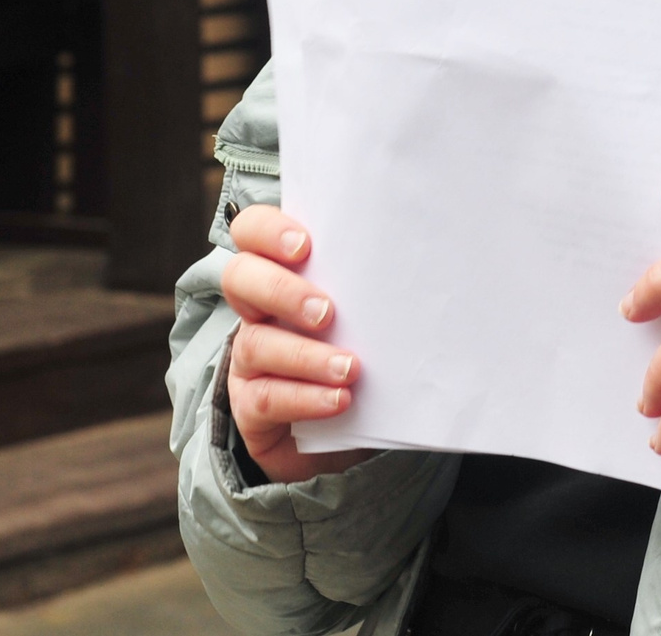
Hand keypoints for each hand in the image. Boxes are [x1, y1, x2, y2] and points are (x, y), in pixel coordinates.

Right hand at [220, 205, 371, 483]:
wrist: (353, 428)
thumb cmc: (364, 351)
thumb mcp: (367, 313)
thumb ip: (375, 286)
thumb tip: (422, 258)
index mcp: (280, 273)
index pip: (251, 231)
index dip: (267, 231)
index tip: (304, 246)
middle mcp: (256, 311)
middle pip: (239, 278)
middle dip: (281, 291)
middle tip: (327, 312)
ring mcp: (248, 359)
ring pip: (256, 343)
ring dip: (306, 356)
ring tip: (350, 368)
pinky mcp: (249, 406)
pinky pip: (264, 398)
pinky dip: (304, 398)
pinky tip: (339, 400)